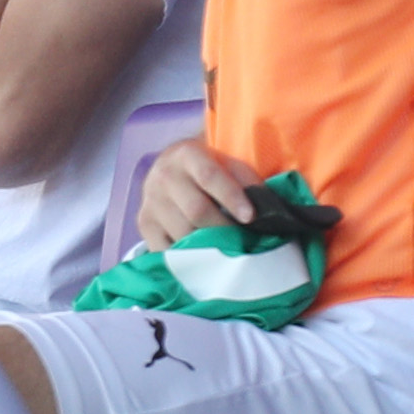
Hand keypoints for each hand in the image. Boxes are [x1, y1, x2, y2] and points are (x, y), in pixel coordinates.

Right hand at [138, 137, 266, 251]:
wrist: (170, 168)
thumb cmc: (208, 169)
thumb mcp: (228, 164)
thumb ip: (247, 181)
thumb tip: (269, 209)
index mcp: (187, 154)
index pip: (209, 176)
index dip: (231, 197)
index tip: (250, 217)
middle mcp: (164, 175)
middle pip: (196, 211)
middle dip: (225, 229)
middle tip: (244, 242)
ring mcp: (150, 201)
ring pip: (183, 233)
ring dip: (209, 247)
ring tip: (227, 252)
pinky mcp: (144, 223)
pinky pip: (166, 249)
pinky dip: (188, 259)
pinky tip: (204, 259)